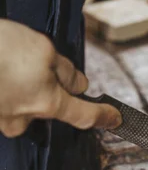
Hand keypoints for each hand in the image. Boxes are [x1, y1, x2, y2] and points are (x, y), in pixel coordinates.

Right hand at [0, 20, 120, 137]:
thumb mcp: (43, 50)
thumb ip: (66, 71)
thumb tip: (80, 84)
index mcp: (47, 104)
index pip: (84, 116)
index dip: (102, 116)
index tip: (114, 119)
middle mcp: (24, 119)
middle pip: (48, 107)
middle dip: (47, 88)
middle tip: (33, 61)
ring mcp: (1, 119)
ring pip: (22, 104)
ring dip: (21, 85)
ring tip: (8, 60)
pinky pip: (4, 101)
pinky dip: (5, 86)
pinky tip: (0, 68)